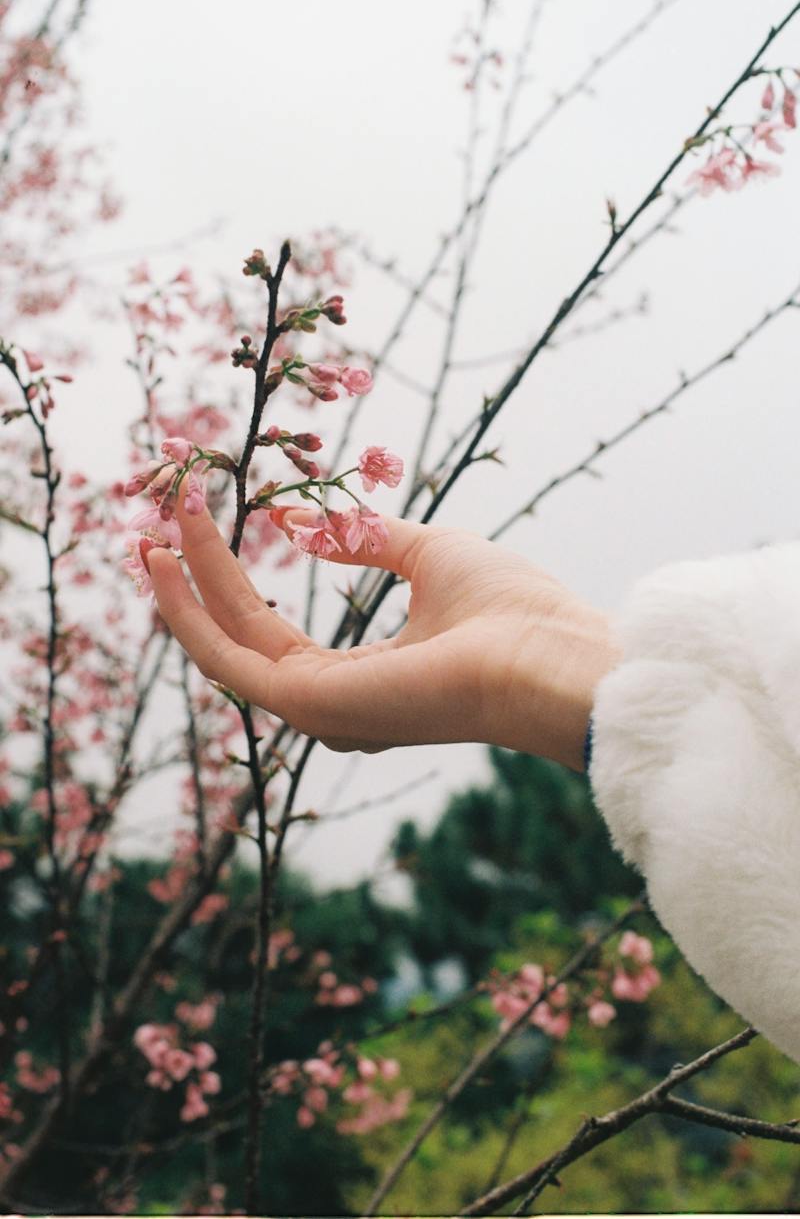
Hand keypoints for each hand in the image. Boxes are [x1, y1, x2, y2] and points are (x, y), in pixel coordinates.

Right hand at [147, 494, 619, 768]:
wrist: (547, 654)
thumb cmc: (507, 609)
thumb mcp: (426, 553)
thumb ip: (362, 541)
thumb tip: (299, 526)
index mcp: (359, 678)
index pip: (274, 632)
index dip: (233, 580)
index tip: (208, 525)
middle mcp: (330, 703)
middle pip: (244, 634)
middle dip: (202, 577)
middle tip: (173, 516)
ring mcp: (317, 710)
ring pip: (227, 645)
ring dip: (187, 588)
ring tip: (156, 532)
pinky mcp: (309, 703)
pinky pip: (229, 657)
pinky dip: (190, 612)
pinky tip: (168, 566)